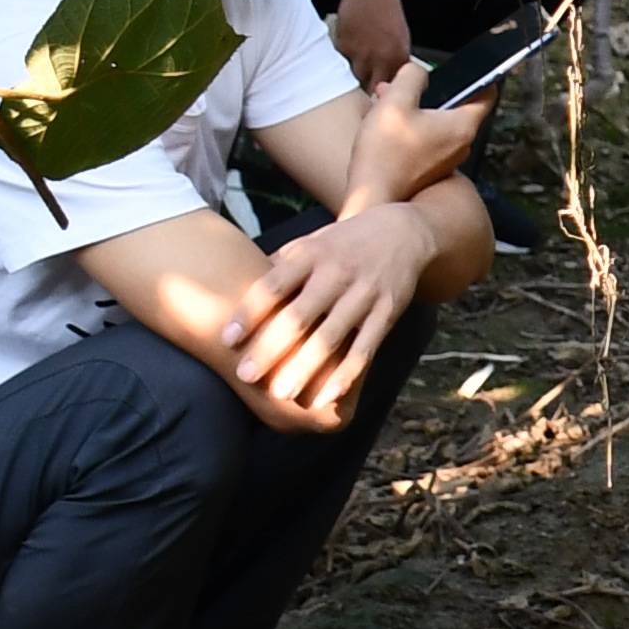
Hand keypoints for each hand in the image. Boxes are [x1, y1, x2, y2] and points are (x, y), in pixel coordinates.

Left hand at [219, 203, 432, 423]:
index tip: (226, 341)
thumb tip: (232, 289)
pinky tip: (326, 396)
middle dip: (270, 349)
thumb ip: (276, 267)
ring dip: (305, 368)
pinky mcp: (388, 312)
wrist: (402, 232)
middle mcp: (337, 273)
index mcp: (310, 254)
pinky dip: (346, 374)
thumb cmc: (340, 244)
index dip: (249, 314)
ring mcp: (364, 294)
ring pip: (331, 338)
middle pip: (298, 316)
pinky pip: (365, 349)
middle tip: (244, 375)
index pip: (273, 286)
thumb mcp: (308, 243)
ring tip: (281, 394)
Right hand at [329, 0, 412, 90]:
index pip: (391, 89)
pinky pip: (340, 61)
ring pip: (352, 78)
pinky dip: (341, 57)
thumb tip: (390, 79)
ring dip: (351, 75)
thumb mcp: (400, 37)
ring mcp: (361, 55)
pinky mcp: (343, 47)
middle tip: (361, 86)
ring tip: (353, 62)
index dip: (384, 94)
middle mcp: (381, 60)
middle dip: (365, 89)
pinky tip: (347, 44)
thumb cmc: (386, 9)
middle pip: (370, 89)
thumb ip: (394, 60)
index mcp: (399, 59)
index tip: (378, 96)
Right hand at [339, 62, 484, 215]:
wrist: (372, 196)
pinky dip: (409, 127)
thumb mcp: (395, 101)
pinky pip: (425, 140)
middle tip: (402, 84)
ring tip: (384, 100)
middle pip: (454, 108)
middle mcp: (461, 145)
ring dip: (413, 108)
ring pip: (435, 123)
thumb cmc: (386, 152)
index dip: (479, 78)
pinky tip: (384, 123)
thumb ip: (411, 77)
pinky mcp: (428, 170)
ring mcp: (446, 161)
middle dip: (428, 92)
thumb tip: (419, 71)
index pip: (486, 96)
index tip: (467, 70)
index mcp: (462, 127)